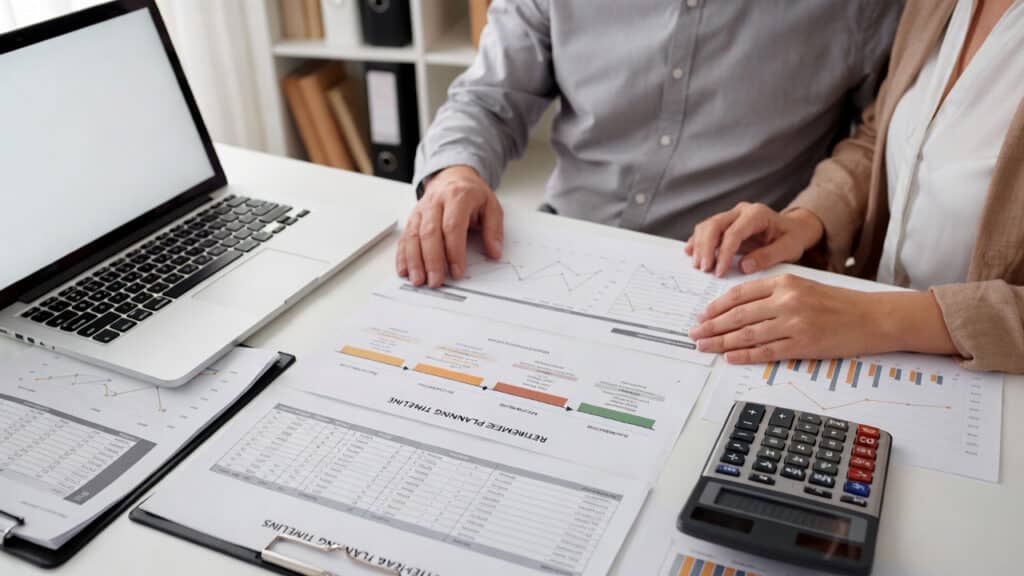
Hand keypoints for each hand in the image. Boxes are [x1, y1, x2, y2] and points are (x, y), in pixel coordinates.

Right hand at [396, 165, 503, 287]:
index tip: (458, 271)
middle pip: (430, 233)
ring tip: (419, 280)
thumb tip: (495, 252)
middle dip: (432, 260)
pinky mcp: (412, 217)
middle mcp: (436, 202)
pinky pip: (405, 237)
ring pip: (414, 236)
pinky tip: (404, 270)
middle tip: (436, 281)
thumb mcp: (491, 206)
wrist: (453, 176)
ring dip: (414, 261)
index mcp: (458, 196)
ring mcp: (421, 209)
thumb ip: (494, 230)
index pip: (452, 226)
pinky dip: (403, 255)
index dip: (454, 251)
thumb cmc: (471, 194)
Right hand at [684, 203, 824, 276]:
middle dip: (706, 248)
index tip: (719, 272)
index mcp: (757, 214)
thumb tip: (744, 266)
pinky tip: (691, 254)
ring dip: (699, 246)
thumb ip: (768, 256)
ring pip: (706, 226)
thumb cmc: (792, 238)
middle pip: (714, 225)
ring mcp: (730, 216)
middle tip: (704, 270)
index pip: (733, 233)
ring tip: (699, 266)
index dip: (724, 253)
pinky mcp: (724, 224)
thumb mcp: (789, 249)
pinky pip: (705, 230)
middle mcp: (741, 211)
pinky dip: (696, 242)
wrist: (793, 229)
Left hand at [688, 274, 881, 362]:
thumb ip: (773, 294)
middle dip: (712, 326)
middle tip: (694, 334)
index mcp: (785, 282)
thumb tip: (739, 308)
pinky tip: (730, 357)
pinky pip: (766, 351)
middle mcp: (787, 301)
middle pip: (738, 315)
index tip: (702, 315)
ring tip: (705, 347)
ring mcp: (794, 324)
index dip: (716, 306)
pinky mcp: (803, 345)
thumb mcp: (804, 286)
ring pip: (748, 334)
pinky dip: (745, 355)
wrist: (872, 318)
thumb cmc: (838, 303)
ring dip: (722, 342)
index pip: (740, 294)